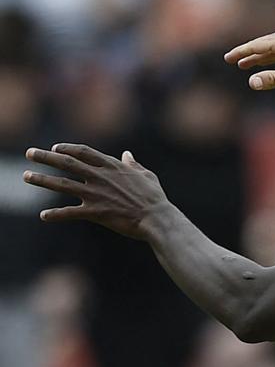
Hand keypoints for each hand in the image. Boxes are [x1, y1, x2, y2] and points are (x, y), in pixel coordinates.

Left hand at [23, 144, 169, 240]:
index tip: (55, 148)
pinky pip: (70, 213)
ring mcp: (96, 194)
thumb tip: (127, 155)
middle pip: (67, 163)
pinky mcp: (95, 212)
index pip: (84, 152)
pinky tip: (44, 216)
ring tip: (26, 176)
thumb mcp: (147, 176)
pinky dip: (56, 215)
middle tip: (29, 153)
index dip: (68, 148)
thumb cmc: (155, 198)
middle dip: (46, 157)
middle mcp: (100, 177)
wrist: (156, 218)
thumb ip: (134, 165)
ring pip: (63, 184)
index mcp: (113, 167)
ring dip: (42, 180)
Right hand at [224, 25, 274, 90]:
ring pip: (273, 46)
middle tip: (234, 61)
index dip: (241, 52)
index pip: (256, 46)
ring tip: (247, 64)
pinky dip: (274, 55)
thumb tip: (252, 82)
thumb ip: (272, 79)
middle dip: (249, 54)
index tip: (228, 58)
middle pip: (263, 44)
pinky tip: (269, 60)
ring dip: (261, 56)